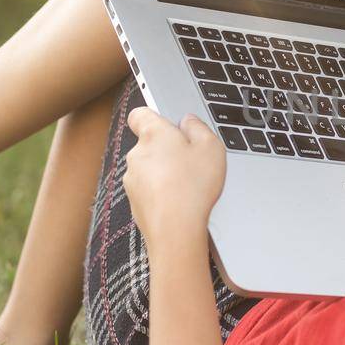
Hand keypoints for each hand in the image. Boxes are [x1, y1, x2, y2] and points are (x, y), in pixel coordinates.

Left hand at [122, 107, 226, 250]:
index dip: (154, 117)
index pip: (140, 114)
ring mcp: (132, 179)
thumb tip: (189, 121)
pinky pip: (149, 190)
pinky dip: (161, 192)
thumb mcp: (211, 147)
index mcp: (153, 134)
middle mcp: (137, 154)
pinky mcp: (134, 201)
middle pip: (149, 143)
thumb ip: (198, 127)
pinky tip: (180, 201)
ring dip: (164, 172)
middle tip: (191, 159)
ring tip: (188, 184)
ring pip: (149, 168)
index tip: (171, 125)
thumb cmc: (193, 186)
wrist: (175, 229)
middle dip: (167, 149)